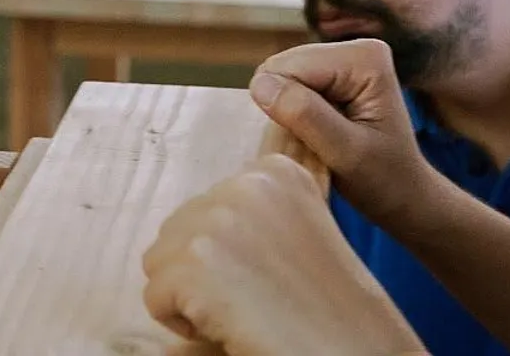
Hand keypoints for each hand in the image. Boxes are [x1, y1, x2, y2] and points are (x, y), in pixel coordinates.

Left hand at [142, 155, 424, 355]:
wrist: (355, 348)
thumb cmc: (327, 303)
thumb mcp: (299, 227)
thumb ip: (255, 210)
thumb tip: (199, 213)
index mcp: (273, 171)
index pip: (208, 205)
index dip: (227, 251)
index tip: (268, 273)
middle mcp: (242, 184)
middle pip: (177, 230)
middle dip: (202, 270)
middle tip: (254, 297)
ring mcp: (215, 222)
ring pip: (159, 261)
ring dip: (189, 294)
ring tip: (241, 308)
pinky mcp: (193, 264)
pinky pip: (154, 297)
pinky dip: (181, 323)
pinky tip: (229, 326)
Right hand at [250, 39, 438, 228]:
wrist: (404, 195)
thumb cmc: (383, 180)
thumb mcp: (345, 153)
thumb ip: (305, 115)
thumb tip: (259, 84)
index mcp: (364, 57)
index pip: (289, 67)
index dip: (286, 107)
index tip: (315, 141)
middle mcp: (356, 47)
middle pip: (283, 66)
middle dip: (286, 106)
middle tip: (315, 143)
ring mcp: (345, 58)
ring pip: (281, 76)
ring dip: (288, 112)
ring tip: (317, 139)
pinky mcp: (334, 73)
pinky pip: (289, 84)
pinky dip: (293, 112)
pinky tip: (316, 132)